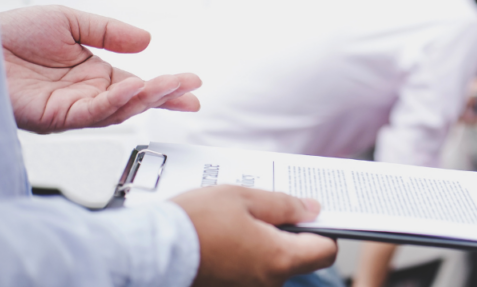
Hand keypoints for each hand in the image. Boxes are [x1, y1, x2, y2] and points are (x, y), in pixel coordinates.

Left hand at [0, 5, 201, 133]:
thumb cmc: (10, 34)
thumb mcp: (70, 22)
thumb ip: (109, 32)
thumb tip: (147, 41)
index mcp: (92, 76)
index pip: (138, 86)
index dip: (166, 86)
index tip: (192, 84)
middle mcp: (85, 97)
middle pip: (135, 103)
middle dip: (166, 97)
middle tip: (192, 92)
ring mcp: (71, 110)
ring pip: (119, 111)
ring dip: (148, 99)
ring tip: (172, 86)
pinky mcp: (55, 118)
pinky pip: (92, 114)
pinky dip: (116, 103)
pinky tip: (134, 90)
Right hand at [173, 186, 338, 286]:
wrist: (150, 251)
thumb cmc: (195, 223)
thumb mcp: (245, 198)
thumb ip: (284, 204)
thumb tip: (312, 209)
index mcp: (279, 259)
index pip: (327, 251)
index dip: (327, 229)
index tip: (315, 213)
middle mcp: (268, 282)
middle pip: (299, 257)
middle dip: (291, 232)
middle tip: (271, 207)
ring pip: (273, 262)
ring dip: (266, 241)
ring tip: (241, 217)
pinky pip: (251, 269)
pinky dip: (247, 253)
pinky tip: (229, 234)